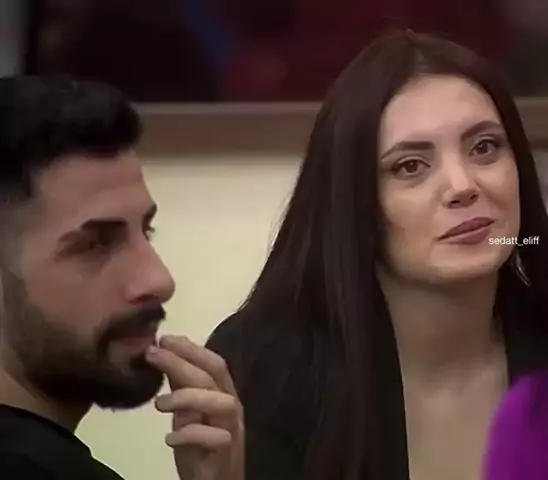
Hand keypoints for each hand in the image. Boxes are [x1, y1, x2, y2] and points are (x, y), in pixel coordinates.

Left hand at [146, 335, 243, 479]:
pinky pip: (215, 437)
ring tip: (158, 405)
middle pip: (213, 376)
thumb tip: (165, 353)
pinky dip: (190, 434)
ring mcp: (232, 429)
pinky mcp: (226, 452)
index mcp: (224, 393)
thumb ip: (180, 384)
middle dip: (182, 361)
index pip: (214, 363)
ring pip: (221, 402)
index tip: (165, 339)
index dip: (191, 348)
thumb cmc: (200, 445)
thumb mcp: (186, 410)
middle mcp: (232, 406)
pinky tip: (169, 438)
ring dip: (187, 397)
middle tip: (152, 354)